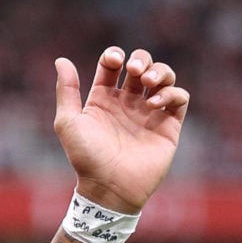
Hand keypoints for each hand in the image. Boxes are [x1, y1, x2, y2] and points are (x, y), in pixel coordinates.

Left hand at [54, 47, 188, 213]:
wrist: (110, 187)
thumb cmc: (86, 157)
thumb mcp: (68, 122)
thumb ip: (66, 90)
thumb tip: (61, 60)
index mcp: (103, 98)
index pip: (112, 64)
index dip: (114, 55)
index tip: (114, 60)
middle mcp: (128, 102)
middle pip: (141, 65)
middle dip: (141, 59)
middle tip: (134, 70)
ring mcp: (149, 113)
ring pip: (164, 77)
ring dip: (160, 71)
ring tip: (148, 82)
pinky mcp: (168, 126)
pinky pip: (180, 99)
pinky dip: (172, 93)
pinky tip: (154, 104)